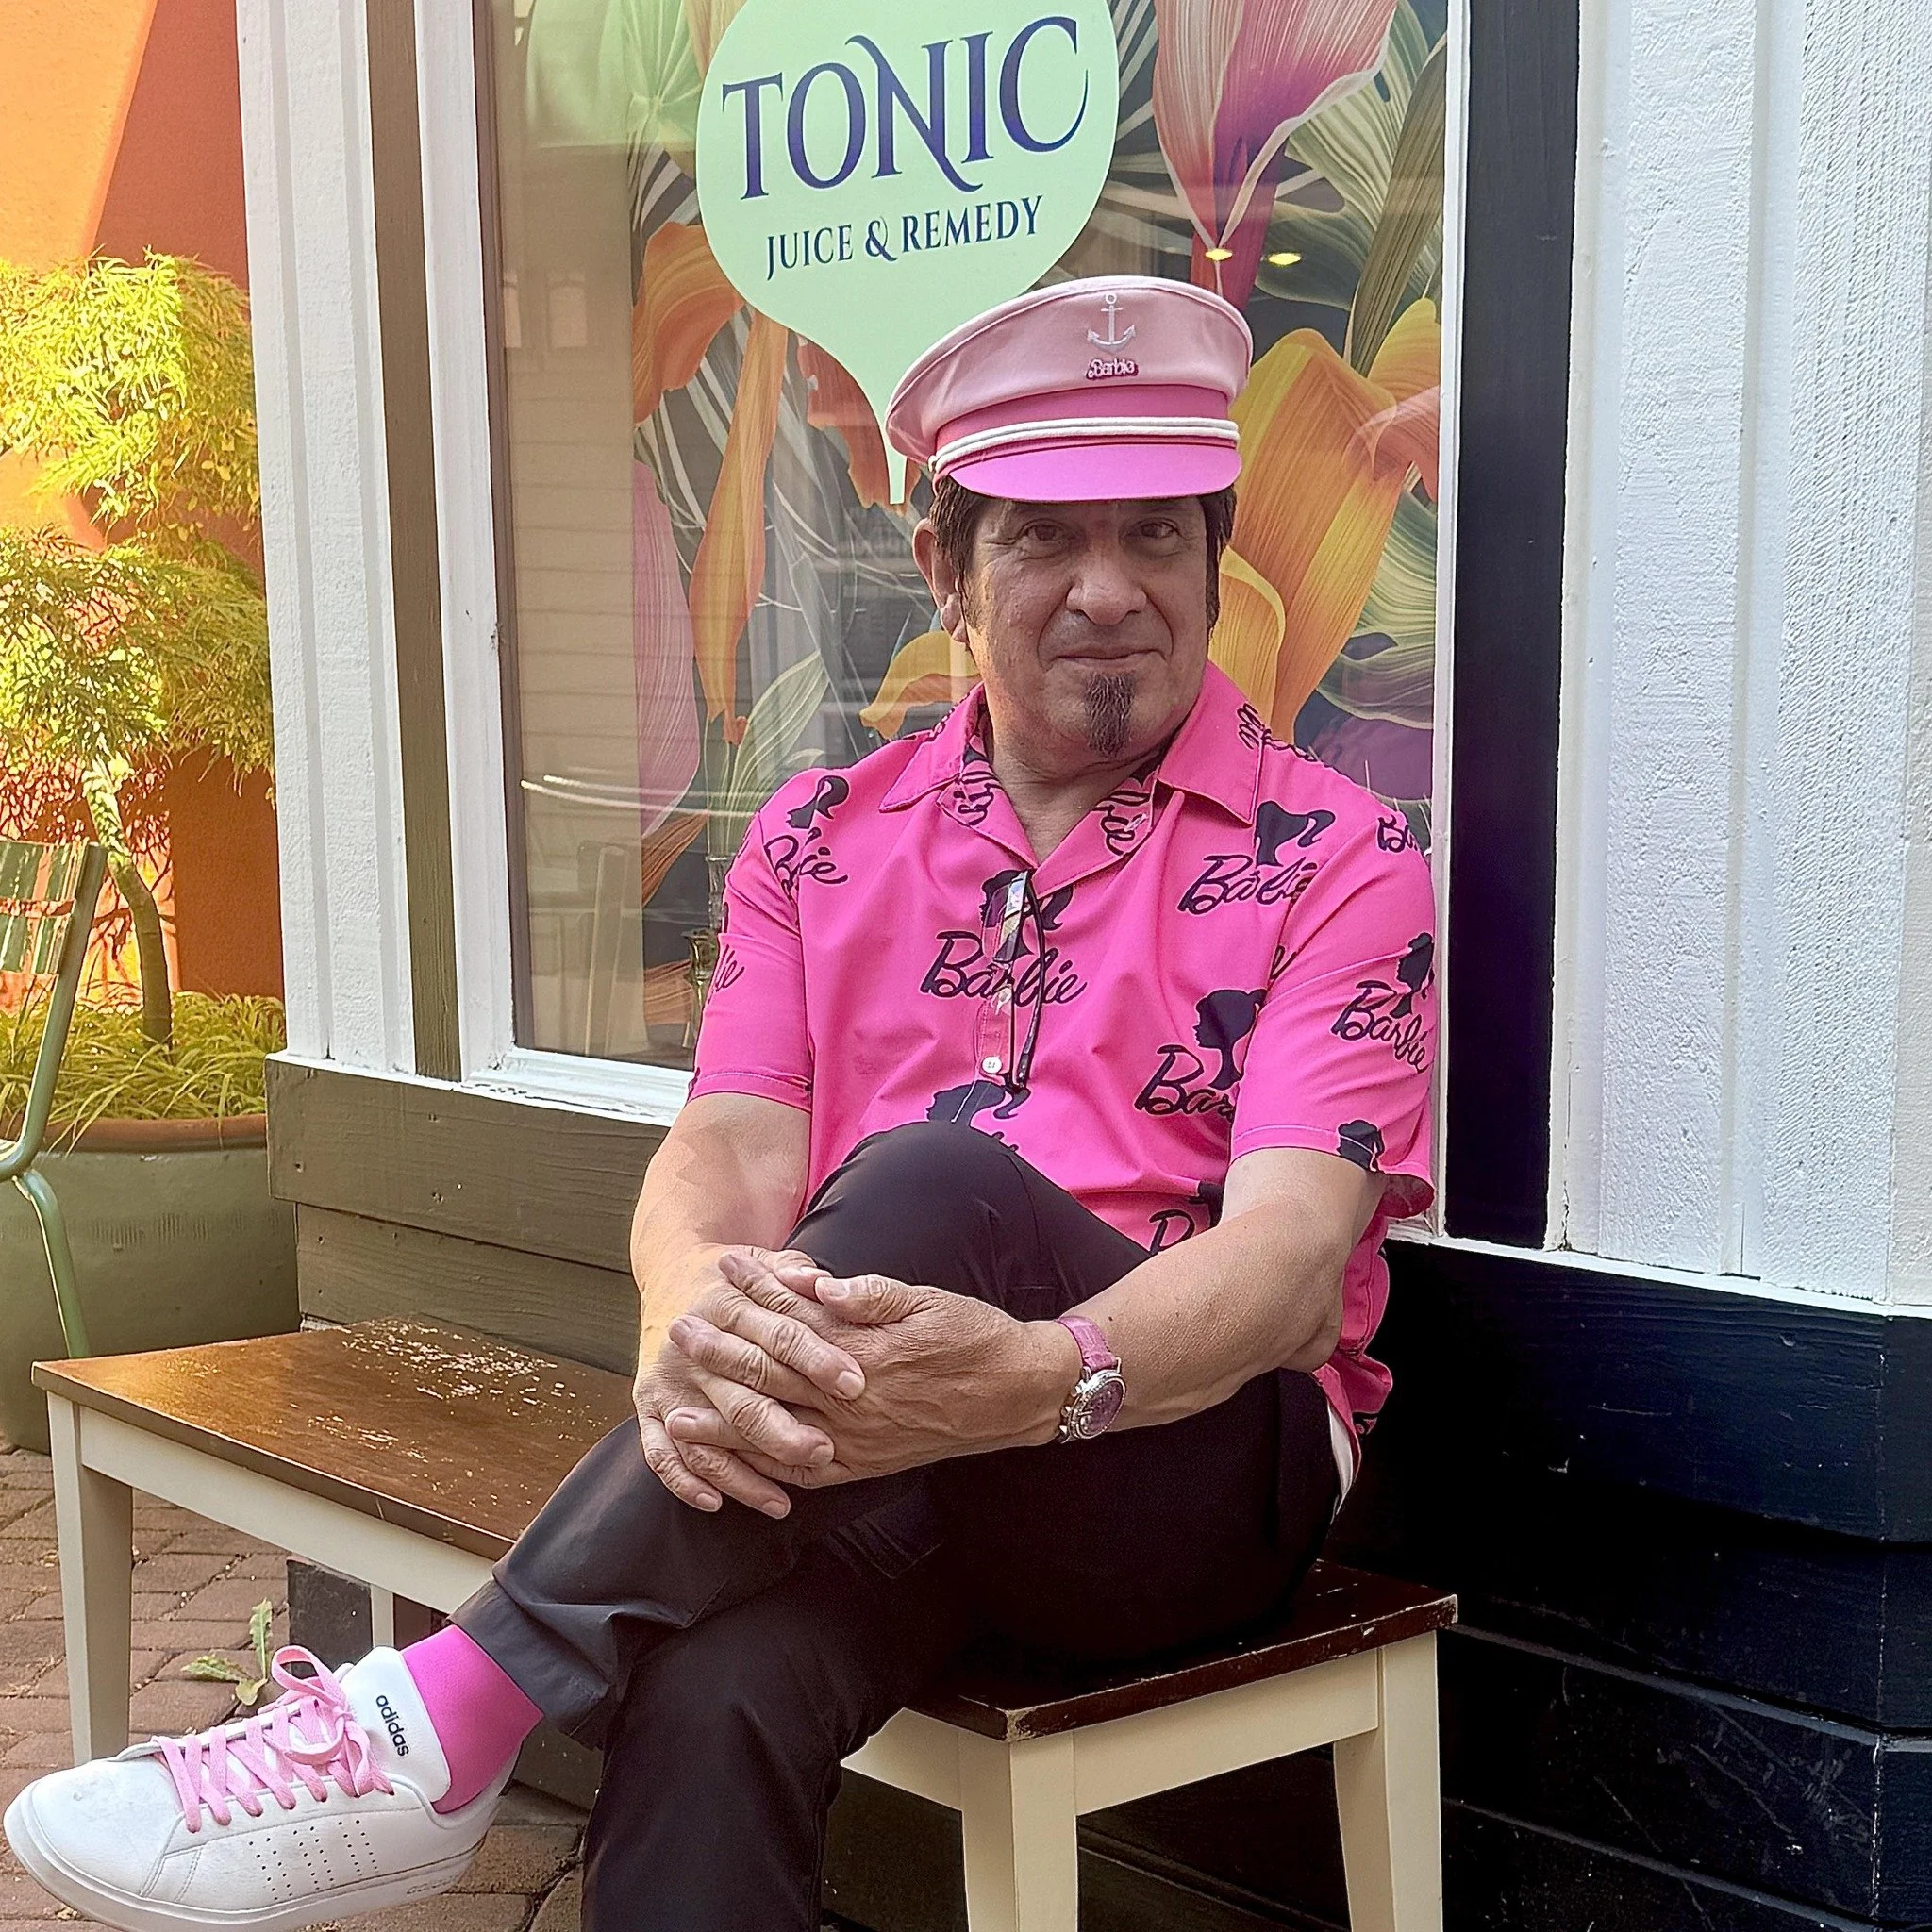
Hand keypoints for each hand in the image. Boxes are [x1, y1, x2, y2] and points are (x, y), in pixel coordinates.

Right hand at [635, 1247, 863, 1515]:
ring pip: (703, 1437)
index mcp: (727, 1306)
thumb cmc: (736, 1280)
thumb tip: (824, 1285)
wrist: (670, 1280)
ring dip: (741, 1473)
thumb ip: (797, 1274)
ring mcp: (668, 1382)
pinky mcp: (649, 1407)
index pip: (779, 1336)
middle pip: (742, 1394)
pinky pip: (660, 1453)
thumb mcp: (763, 1263)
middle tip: (824, 1452)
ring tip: (781, 1501)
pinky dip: (684, 1481)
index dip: (818, 1359)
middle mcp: (693, 1348)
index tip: (855, 1385)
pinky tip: (716, 1503)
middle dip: (783, 1429)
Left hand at [668, 1267, 1077, 1489]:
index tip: (720, 1271)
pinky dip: (762, 1472)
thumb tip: (815, 1286)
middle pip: (772, 1377)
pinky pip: (802, 1475)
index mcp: (865, 1354)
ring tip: (677, 1413)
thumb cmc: (973, 1337)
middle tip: (679, 1332)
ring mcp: (856, 1442)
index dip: (754, 1294)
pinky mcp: (864, 1468)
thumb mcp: (926, 1300)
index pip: (793, 1321)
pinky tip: (731, 1465)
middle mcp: (853, 1403)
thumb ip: (868, 1295)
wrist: (1017, 1394)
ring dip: (724, 1424)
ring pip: (776, 1436)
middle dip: (721, 1354)